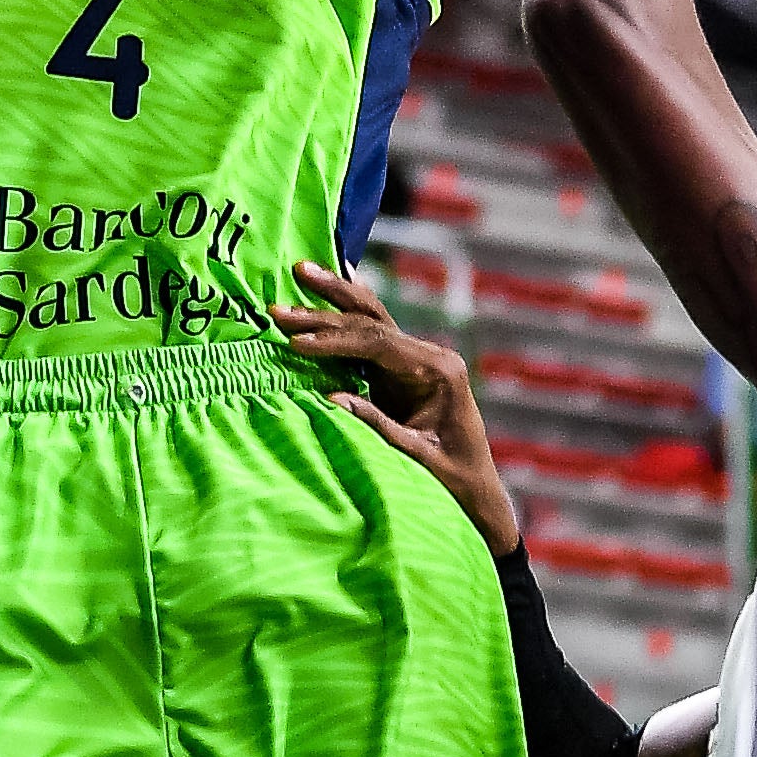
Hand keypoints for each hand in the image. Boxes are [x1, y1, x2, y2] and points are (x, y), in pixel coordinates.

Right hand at [277, 258, 517, 553]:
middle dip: (324, 313)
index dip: (334, 342)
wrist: (476, 487)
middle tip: (279, 308)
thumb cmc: (452, 477)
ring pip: (372, 317)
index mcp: (439, 371)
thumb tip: (330, 398)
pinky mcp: (407, 364)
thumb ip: (377, 425)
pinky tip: (330, 285)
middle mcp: (431, 354)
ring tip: (301, 270)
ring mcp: (420, 356)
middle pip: (371, 322)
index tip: (296, 343)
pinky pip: (374, 331)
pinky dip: (348, 310)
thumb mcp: (415, 456)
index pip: (378, 344)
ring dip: (334, 297)